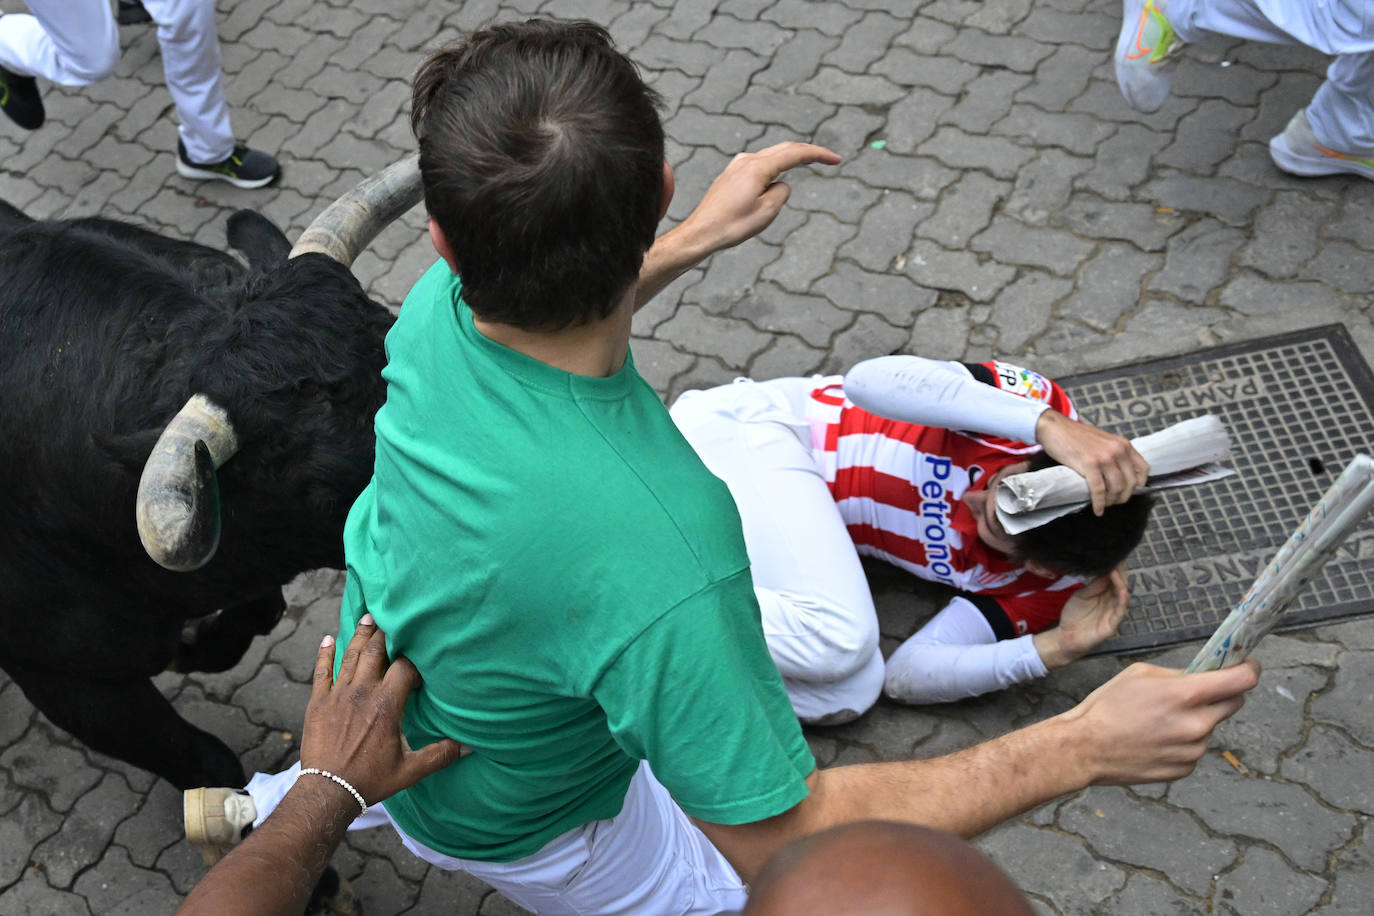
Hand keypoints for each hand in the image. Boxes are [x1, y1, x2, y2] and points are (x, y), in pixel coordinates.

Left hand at [300, 615, 464, 804]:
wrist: (327, 791)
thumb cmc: (370, 780)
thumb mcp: (410, 770)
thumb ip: (440, 754)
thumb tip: (470, 747)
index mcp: (386, 705)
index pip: (404, 667)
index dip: (415, 660)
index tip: (421, 662)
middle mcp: (362, 692)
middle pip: (375, 651)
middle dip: (385, 632)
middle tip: (392, 614)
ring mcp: (338, 695)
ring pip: (350, 656)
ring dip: (359, 635)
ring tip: (367, 617)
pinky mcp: (318, 702)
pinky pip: (321, 671)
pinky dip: (325, 654)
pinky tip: (327, 639)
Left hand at [677, 141, 841, 254]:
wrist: (701, 232)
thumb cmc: (732, 226)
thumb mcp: (767, 211)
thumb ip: (782, 192)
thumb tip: (780, 183)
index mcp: (758, 167)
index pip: (795, 154)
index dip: (818, 154)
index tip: (836, 159)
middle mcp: (747, 160)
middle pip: (785, 149)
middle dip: (808, 153)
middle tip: (830, 158)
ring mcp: (737, 165)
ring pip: (772, 156)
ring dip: (791, 159)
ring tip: (809, 162)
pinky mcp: (731, 174)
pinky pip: (760, 165)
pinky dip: (775, 166)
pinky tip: (778, 173)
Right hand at [1034, 410, 1148, 514]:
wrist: (1056, 428)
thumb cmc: (1076, 436)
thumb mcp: (1104, 441)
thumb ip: (1114, 453)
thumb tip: (1120, 474)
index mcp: (1123, 444)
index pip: (1143, 469)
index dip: (1138, 485)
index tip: (1128, 491)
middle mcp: (1118, 450)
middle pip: (1131, 483)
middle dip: (1123, 496)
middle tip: (1114, 502)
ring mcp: (1105, 457)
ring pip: (1116, 488)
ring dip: (1111, 501)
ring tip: (1104, 505)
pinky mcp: (1090, 464)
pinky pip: (1099, 490)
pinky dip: (1099, 503)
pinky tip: (1097, 509)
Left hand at [1035, 566, 1129, 667]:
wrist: (1066, 636)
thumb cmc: (1074, 615)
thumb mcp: (1082, 595)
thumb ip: (1095, 584)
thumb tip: (1106, 568)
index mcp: (1105, 594)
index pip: (1114, 578)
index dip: (1115, 567)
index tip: (1114, 554)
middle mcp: (1112, 602)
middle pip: (1121, 584)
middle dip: (1120, 572)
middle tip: (1117, 558)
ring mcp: (1114, 613)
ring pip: (1123, 595)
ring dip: (1121, 582)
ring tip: (1117, 570)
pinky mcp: (1112, 624)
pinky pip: (1120, 611)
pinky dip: (1122, 600)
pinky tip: (1121, 590)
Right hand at [1062, 659, 1259, 784]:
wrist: (1086, 748)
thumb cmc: (1107, 707)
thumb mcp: (1139, 674)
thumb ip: (1177, 675)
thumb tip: (1199, 676)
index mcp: (1185, 695)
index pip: (1241, 680)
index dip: (1249, 669)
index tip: (1247, 665)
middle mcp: (1196, 724)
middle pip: (1234, 703)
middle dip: (1221, 694)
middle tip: (1197, 693)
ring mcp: (1193, 750)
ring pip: (1210, 727)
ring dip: (1196, 720)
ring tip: (1160, 721)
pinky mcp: (1185, 769)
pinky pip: (1194, 749)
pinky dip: (1183, 742)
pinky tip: (1156, 739)